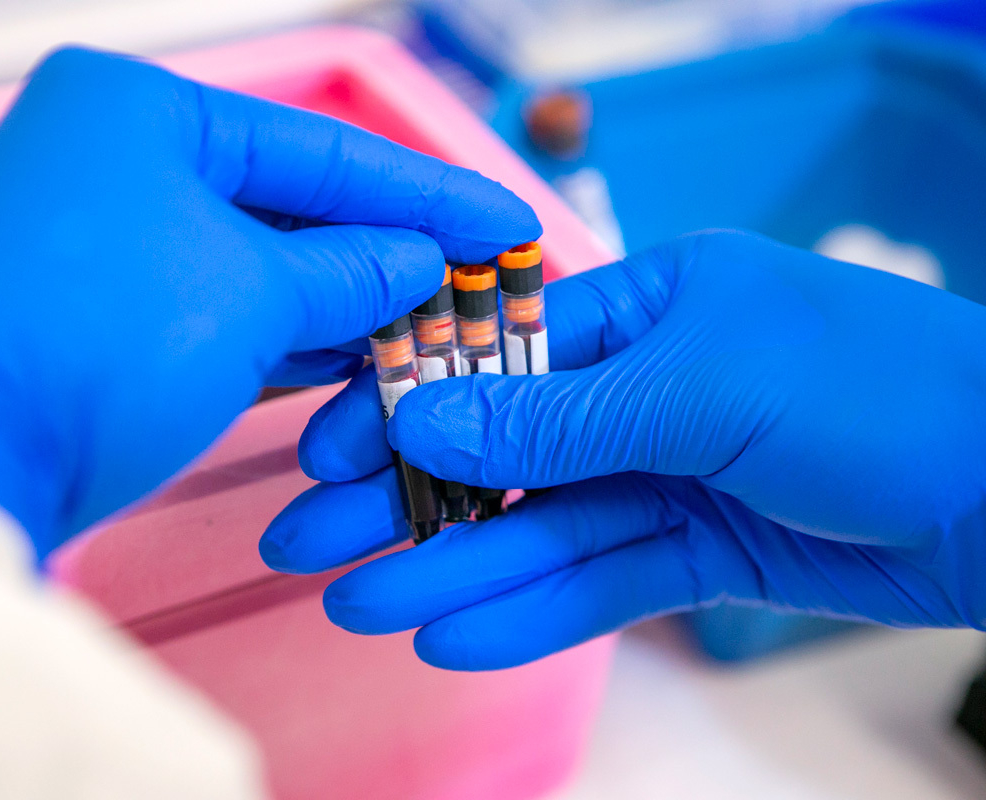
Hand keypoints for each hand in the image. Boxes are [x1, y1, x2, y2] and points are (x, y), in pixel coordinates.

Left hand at [0, 47, 539, 558]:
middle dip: (384, 255)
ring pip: (257, 268)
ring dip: (340, 306)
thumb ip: (349, 272)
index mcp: (142, 112)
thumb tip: (416, 264)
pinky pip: (219, 316)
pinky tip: (352, 361)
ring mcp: (102, 245)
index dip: (427, 192)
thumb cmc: (88, 343)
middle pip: (289, 207)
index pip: (321, 147)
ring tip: (430, 330)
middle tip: (473, 288)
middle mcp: (114, 161)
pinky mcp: (99, 322)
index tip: (503, 227)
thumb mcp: (248, 294)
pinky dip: (285, 340)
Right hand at [262, 231, 985, 669]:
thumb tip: (425, 420)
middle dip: (404, 499)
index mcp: (648, 304)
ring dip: (452, 566)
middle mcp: (647, 384)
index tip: (327, 452)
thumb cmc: (882, 392)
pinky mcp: (699, 547)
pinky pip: (598, 579)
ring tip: (361, 605)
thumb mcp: (706, 385)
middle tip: (308, 546)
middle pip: (500, 449)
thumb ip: (560, 418)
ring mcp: (670, 470)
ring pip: (539, 526)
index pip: (495, 354)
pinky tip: (454, 634)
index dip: (406, 404)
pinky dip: (532, 609)